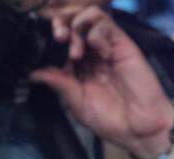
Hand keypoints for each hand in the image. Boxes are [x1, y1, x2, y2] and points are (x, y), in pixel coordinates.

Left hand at [30, 5, 173, 158]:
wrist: (139, 127)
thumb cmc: (112, 120)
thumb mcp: (76, 103)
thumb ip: (58, 83)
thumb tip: (34, 73)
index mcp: (78, 68)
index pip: (60, 41)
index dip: (49, 37)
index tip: (43, 46)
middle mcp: (91, 54)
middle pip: (71, 22)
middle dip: (60, 24)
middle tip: (58, 39)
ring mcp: (106, 47)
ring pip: (87, 16)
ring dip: (77, 27)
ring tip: (77, 51)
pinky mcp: (122, 44)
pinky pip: (105, 23)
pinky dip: (96, 32)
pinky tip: (100, 52)